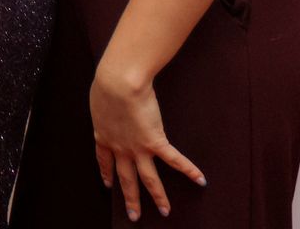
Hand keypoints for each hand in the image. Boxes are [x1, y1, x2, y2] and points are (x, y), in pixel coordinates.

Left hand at [89, 64, 205, 220]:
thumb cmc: (107, 83)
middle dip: (131, 198)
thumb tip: (109, 103)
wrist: (118, 83)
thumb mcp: (100, 99)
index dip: (106, 173)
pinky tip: (200, 180)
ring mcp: (137, 148)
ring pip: (149, 178)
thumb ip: (106, 107)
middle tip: (134, 215)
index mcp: (103, 135)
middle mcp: (120, 147)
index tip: (108, 184)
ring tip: (165, 211)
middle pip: (126, 178)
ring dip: (158, 196)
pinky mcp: (155, 141)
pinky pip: (174, 160)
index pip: (104, 160)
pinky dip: (188, 170)